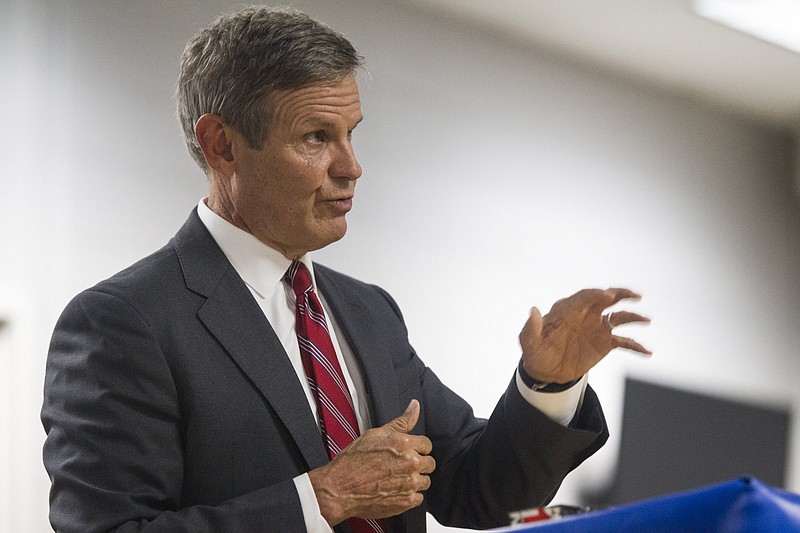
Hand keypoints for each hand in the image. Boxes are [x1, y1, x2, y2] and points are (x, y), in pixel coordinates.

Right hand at [308, 399, 434, 525]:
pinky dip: (409, 496)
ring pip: (425, 481)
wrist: (340, 487)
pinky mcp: (406, 501)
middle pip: (429, 463)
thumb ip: (401, 422)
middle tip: (401, 466)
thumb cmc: (353, 461)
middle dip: (418, 463)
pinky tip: (396, 490)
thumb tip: (414, 406)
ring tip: (397, 479)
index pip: (427, 445)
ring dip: (415, 480)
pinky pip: (418, 498)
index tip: (409, 452)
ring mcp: (410, 483)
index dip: (417, 448)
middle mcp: (410, 463)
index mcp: (404, 444)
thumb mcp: (376, 434)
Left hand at [519, 288, 650, 383]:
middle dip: (620, 294)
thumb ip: (532, 327)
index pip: (584, 297)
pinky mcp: (605, 343)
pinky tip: (647, 351)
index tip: (608, 296)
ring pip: (619, 317)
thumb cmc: (536, 351)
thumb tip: (533, 310)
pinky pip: (624, 341)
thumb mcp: (529, 341)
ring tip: (646, 319)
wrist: (547, 371)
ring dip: (633, 316)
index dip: (596, 294)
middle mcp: (585, 314)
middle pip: (606, 299)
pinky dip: (636, 345)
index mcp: (567, 309)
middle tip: (634, 295)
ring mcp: (597, 327)